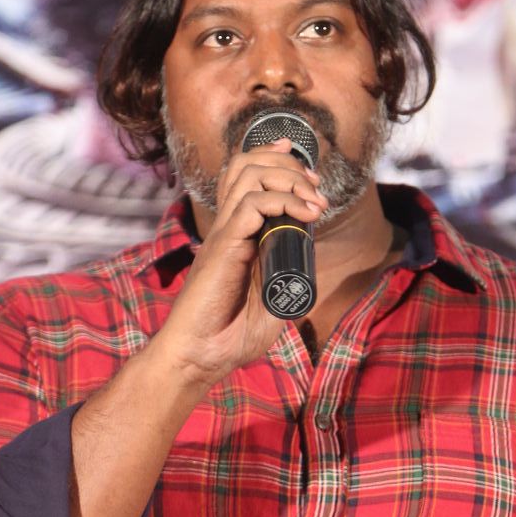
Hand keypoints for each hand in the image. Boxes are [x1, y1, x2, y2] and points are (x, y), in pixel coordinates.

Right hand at [155, 137, 328, 386]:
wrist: (200, 357)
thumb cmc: (229, 337)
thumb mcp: (270, 306)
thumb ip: (284, 287)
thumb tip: (308, 278)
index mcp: (237, 234)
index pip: (247, 177)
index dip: (276, 159)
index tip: (309, 170)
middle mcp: (228, 227)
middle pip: (247, 165)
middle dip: (288, 163)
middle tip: (315, 185)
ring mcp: (224, 234)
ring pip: (249, 176)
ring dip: (289, 178)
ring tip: (315, 200)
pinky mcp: (222, 247)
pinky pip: (250, 206)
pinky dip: (282, 202)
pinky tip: (305, 215)